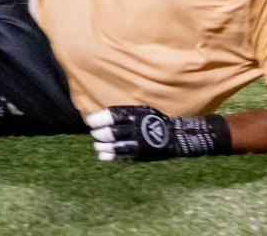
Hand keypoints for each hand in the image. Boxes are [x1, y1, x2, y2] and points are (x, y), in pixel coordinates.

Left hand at [86, 106, 230, 161]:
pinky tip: (102, 154)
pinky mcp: (140, 155)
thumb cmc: (154, 120)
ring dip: (100, 146)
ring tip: (97, 145)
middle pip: (109, 132)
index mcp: (133, 115)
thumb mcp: (141, 110)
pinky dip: (108, 156)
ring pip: (113, 146)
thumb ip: (124, 113)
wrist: (176, 137)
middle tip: (95, 134)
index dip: (96, 120)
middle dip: (97, 134)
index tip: (91, 122)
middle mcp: (134, 128)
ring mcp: (137, 143)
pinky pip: (121, 156)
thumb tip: (102, 116)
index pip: (109, 116)